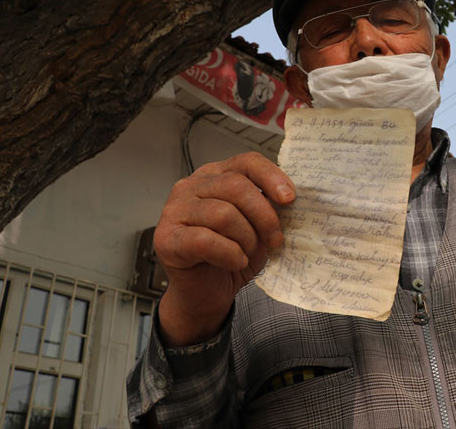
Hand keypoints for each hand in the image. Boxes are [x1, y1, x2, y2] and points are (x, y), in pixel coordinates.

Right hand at [153, 152, 294, 345]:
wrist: (206, 294)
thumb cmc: (230, 257)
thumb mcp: (257, 227)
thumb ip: (267, 207)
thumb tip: (288, 198)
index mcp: (215, 176)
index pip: (246, 162)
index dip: (271, 177)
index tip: (289, 199)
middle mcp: (191, 186)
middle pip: (237, 186)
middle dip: (264, 216)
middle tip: (275, 239)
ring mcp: (174, 210)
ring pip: (223, 213)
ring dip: (246, 239)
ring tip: (247, 254)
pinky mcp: (165, 238)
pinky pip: (206, 240)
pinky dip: (229, 254)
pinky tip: (233, 262)